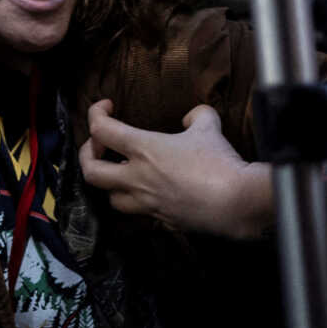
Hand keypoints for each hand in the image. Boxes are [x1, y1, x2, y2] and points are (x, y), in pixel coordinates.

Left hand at [81, 100, 272, 238]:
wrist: (238, 203)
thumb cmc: (219, 162)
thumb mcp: (209, 127)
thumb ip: (197, 116)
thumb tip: (191, 117)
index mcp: (143, 149)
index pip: (100, 129)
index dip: (96, 113)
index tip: (107, 107)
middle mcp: (138, 178)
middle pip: (91, 171)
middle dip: (87, 156)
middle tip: (100, 146)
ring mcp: (148, 203)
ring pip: (111, 198)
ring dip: (111, 184)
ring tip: (122, 173)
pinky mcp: (162, 220)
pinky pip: (138, 213)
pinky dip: (137, 202)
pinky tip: (149, 193)